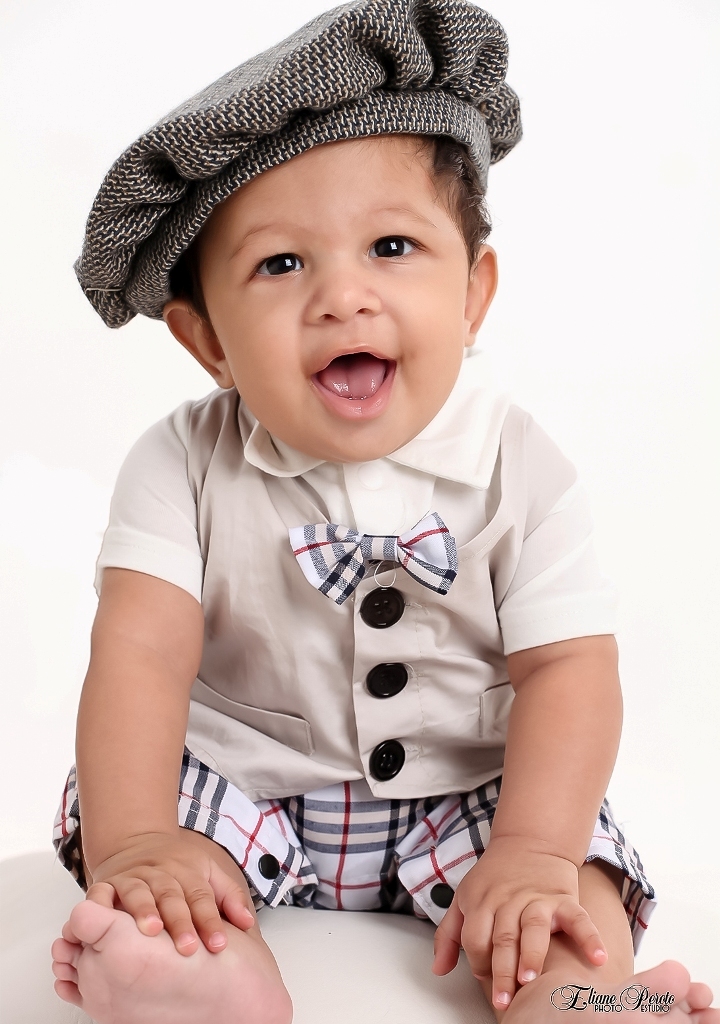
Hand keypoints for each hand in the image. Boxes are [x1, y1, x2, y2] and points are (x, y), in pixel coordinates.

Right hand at [84, 830, 255, 955]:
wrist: (136, 842)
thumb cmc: (176, 867)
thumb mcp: (207, 873)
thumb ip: (229, 897)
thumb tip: (249, 924)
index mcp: (188, 871)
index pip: (201, 896)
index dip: (210, 921)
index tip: (219, 944)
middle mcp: (160, 873)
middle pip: (172, 896)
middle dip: (180, 922)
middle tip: (188, 948)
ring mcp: (132, 877)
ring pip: (139, 893)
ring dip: (144, 911)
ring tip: (152, 931)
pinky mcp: (106, 884)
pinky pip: (99, 894)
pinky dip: (99, 905)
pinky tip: (104, 920)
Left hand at [432, 836, 606, 1009]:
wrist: (529, 842)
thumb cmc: (493, 878)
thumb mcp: (464, 898)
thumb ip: (449, 934)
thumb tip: (438, 970)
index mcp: (481, 902)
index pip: (475, 938)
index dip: (478, 962)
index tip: (485, 980)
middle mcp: (508, 901)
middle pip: (502, 938)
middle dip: (502, 971)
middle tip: (504, 1000)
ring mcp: (537, 899)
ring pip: (533, 928)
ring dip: (531, 955)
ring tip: (531, 980)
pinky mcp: (563, 898)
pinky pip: (578, 919)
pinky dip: (589, 937)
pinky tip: (597, 958)